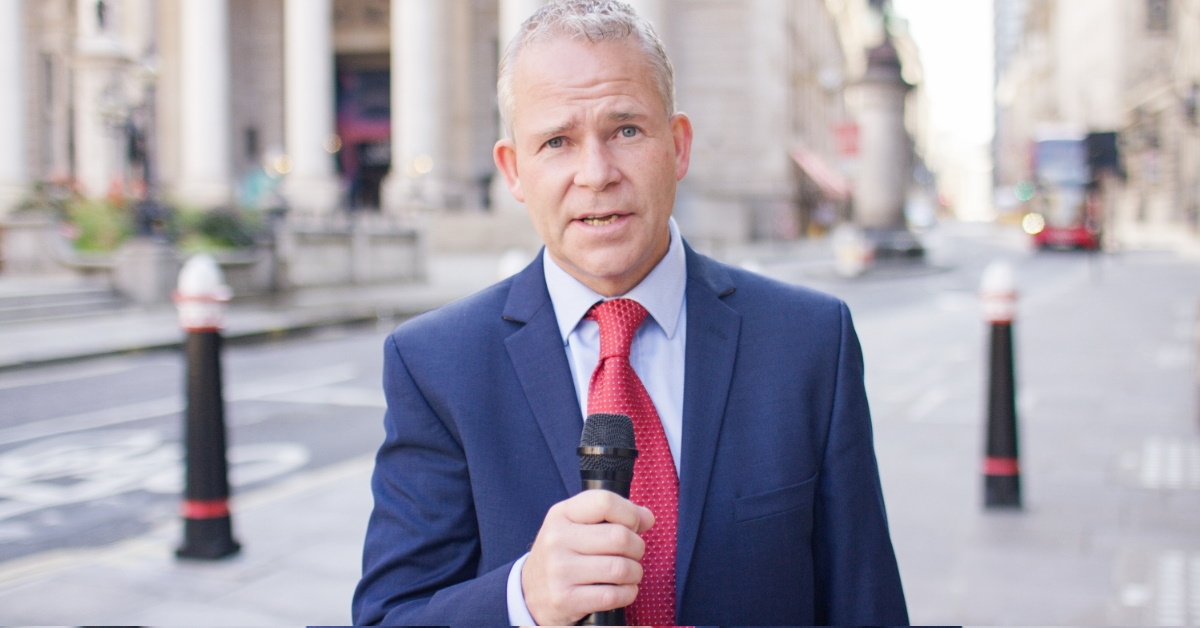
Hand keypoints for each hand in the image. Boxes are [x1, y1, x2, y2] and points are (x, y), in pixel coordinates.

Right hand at [521, 489, 654, 625]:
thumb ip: (612, 516)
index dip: (630, 514)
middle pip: (619, 537)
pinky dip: (627, 594)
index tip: (633, 525)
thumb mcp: (577, 526)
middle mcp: (557, 539)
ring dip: (634, 573)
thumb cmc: (563, 555)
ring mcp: (559, 570)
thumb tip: (647, 517)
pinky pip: (614, 595)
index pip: (605, 502)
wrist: (530, 592)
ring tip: (628, 573)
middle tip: (632, 554)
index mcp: (561, 514)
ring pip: (621, 568)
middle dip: (637, 548)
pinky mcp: (565, 599)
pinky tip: (620, 590)